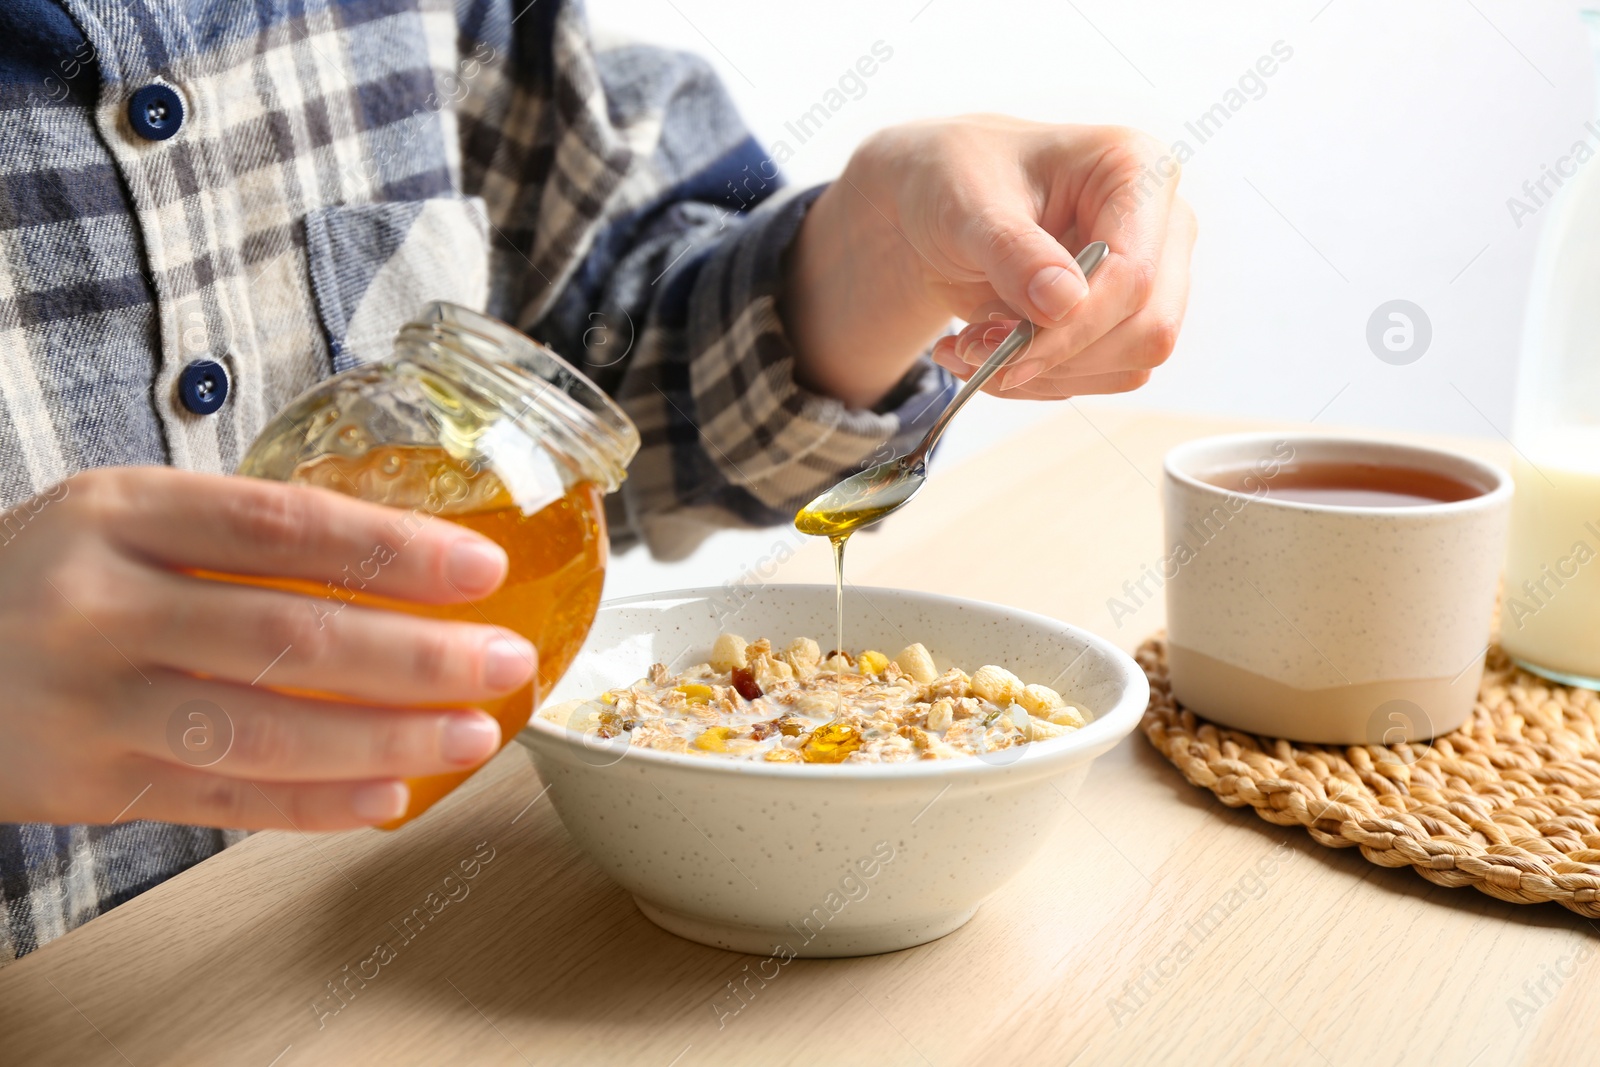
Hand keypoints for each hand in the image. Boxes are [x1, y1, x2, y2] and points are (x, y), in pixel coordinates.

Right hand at [0, 468, 536, 829]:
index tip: (481, 567)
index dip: (392, 549)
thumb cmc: (46, 576)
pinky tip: (387, 797)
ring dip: (386, 739)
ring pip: (266, 730)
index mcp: (121, 513)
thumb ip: (235, 533)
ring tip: (472, 737)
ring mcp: (92, 703)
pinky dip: (315, 804)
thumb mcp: (119, 518)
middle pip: (290, 634)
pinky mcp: (87, 784)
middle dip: (418, 656)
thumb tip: (401, 554)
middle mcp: (102, 605)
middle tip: (505, 663)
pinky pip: (224, 799)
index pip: (282, 526)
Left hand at [784, 115, 1196, 405]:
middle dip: (1054, 357)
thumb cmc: (942, 176)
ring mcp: (1151, 273)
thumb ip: (1009, 250)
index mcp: (1135, 169)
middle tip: (976, 354)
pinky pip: (1102, 379)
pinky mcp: (1124, 318)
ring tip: (972, 346)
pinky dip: (1041, 382)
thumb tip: (1062, 300)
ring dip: (1041, 375)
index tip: (999, 347)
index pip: (1135, 275)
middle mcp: (1162, 221)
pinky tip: (993, 353)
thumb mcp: (961, 200)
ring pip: (1128, 365)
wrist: (924, 203)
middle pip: (1147, 330)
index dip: (1070, 327)